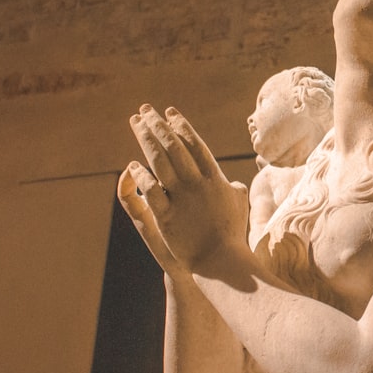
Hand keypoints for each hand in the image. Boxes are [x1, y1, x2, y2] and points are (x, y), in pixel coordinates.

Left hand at [121, 104, 250, 269]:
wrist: (221, 260)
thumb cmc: (233, 234)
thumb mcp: (239, 203)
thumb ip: (234, 188)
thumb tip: (231, 182)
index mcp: (215, 177)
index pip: (195, 144)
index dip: (181, 126)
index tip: (169, 113)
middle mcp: (197, 183)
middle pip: (173, 146)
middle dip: (157, 125)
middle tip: (144, 111)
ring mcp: (180, 198)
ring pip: (159, 162)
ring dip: (146, 140)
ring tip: (136, 125)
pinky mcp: (166, 216)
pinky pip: (149, 190)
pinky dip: (140, 175)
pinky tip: (132, 165)